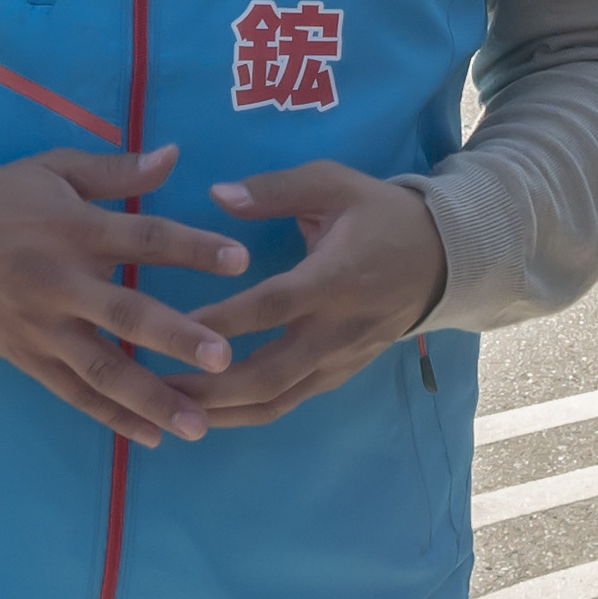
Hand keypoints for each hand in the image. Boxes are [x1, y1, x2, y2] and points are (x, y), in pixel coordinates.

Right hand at [0, 143, 249, 448]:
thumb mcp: (52, 169)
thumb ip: (115, 170)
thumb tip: (175, 155)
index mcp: (73, 229)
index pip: (143, 238)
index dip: (192, 247)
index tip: (241, 258)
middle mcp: (60, 283)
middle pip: (125, 314)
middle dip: (176, 338)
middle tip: (224, 359)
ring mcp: (41, 327)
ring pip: (102, 369)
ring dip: (152, 399)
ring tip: (199, 424)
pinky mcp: (25, 357)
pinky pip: (74, 393)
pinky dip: (113, 417)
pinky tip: (153, 437)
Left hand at [187, 165, 450, 429]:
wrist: (443, 260)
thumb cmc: (381, 216)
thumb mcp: (334, 184)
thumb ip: (275, 190)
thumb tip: (217, 194)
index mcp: (332, 280)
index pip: (271, 307)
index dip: (222, 321)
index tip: (173, 326)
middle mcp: (334, 331)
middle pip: (268, 375)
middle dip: (210, 388)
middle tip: (154, 387)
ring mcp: (338, 361)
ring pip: (275, 401)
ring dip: (220, 411)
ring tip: (167, 411)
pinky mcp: (337, 376)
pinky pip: (287, 403)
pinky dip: (244, 413)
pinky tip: (204, 413)